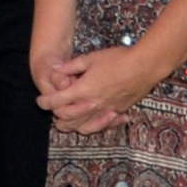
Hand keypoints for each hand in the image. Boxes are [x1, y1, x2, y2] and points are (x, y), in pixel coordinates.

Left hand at [36, 43, 155, 132]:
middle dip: (56, 116)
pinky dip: (96, 125)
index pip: (56, 102)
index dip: (44, 102)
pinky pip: (104, 125)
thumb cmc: (117, 59)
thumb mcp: (90, 58)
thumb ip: (70, 66)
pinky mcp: (119, 111)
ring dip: (74, 126)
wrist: (145, 65)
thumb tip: (55, 69)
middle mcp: (93, 104)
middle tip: (54, 109)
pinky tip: (95, 120)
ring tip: (69, 120)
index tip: (40, 100)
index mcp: (82, 90)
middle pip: (67, 120)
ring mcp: (107, 110)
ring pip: (85, 128)